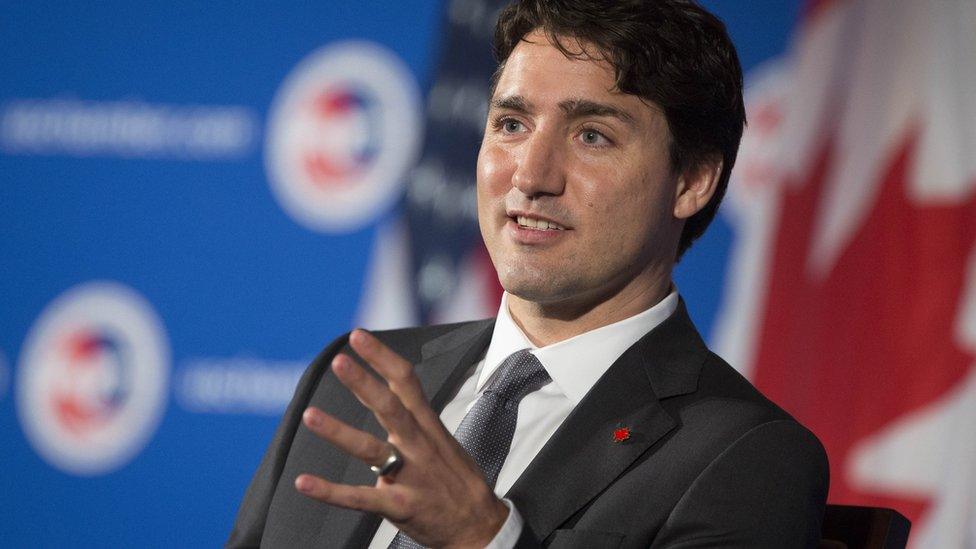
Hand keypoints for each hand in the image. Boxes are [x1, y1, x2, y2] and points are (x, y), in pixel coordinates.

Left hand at [295, 329, 508, 547]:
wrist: (479, 527)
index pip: (406, 383)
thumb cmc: (458, 483)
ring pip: (371, 450)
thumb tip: (387, 396)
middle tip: (340, 362)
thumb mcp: (444, 440)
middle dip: (364, 383)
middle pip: (390, 408)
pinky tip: (305, 482)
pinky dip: (330, 491)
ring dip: (339, 432)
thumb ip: (414, 419)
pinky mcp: (401, 505)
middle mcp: (419, 446)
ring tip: (310, 415)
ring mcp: (410, 476)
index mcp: (428, 427)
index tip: (359, 337)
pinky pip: (360, 498)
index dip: (382, 358)